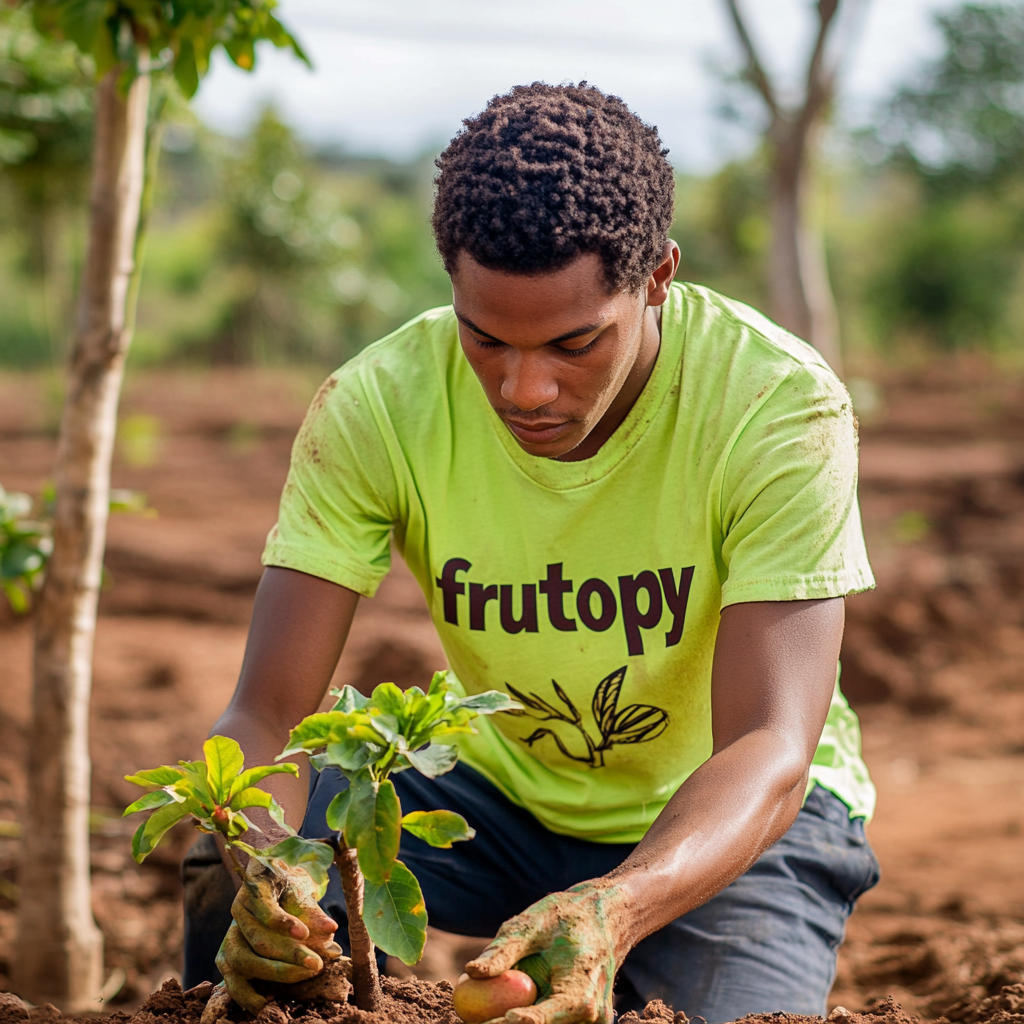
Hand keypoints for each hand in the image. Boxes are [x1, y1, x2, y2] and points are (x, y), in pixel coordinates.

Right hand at [215, 857, 342, 1012]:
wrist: (273, 887)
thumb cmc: (288, 887)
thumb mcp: (301, 891)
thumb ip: (314, 912)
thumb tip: (331, 929)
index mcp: (253, 890)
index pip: (264, 908)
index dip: (283, 923)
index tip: (305, 934)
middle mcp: (238, 914)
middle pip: (257, 940)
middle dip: (289, 955)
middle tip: (316, 964)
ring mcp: (229, 938)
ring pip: (243, 962)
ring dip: (274, 975)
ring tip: (301, 978)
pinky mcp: (227, 960)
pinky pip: (233, 983)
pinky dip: (249, 995)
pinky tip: (271, 1000)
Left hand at [464, 880, 630, 1023]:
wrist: (607, 917)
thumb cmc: (566, 917)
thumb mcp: (531, 925)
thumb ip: (503, 951)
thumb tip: (471, 972)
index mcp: (578, 995)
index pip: (536, 1023)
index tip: (478, 1023)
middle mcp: (589, 1018)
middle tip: (474, 1019)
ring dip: (517, 1020)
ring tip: (496, 1008)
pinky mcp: (584, 1023)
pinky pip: (553, 1023)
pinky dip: (531, 1018)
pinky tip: (513, 1007)